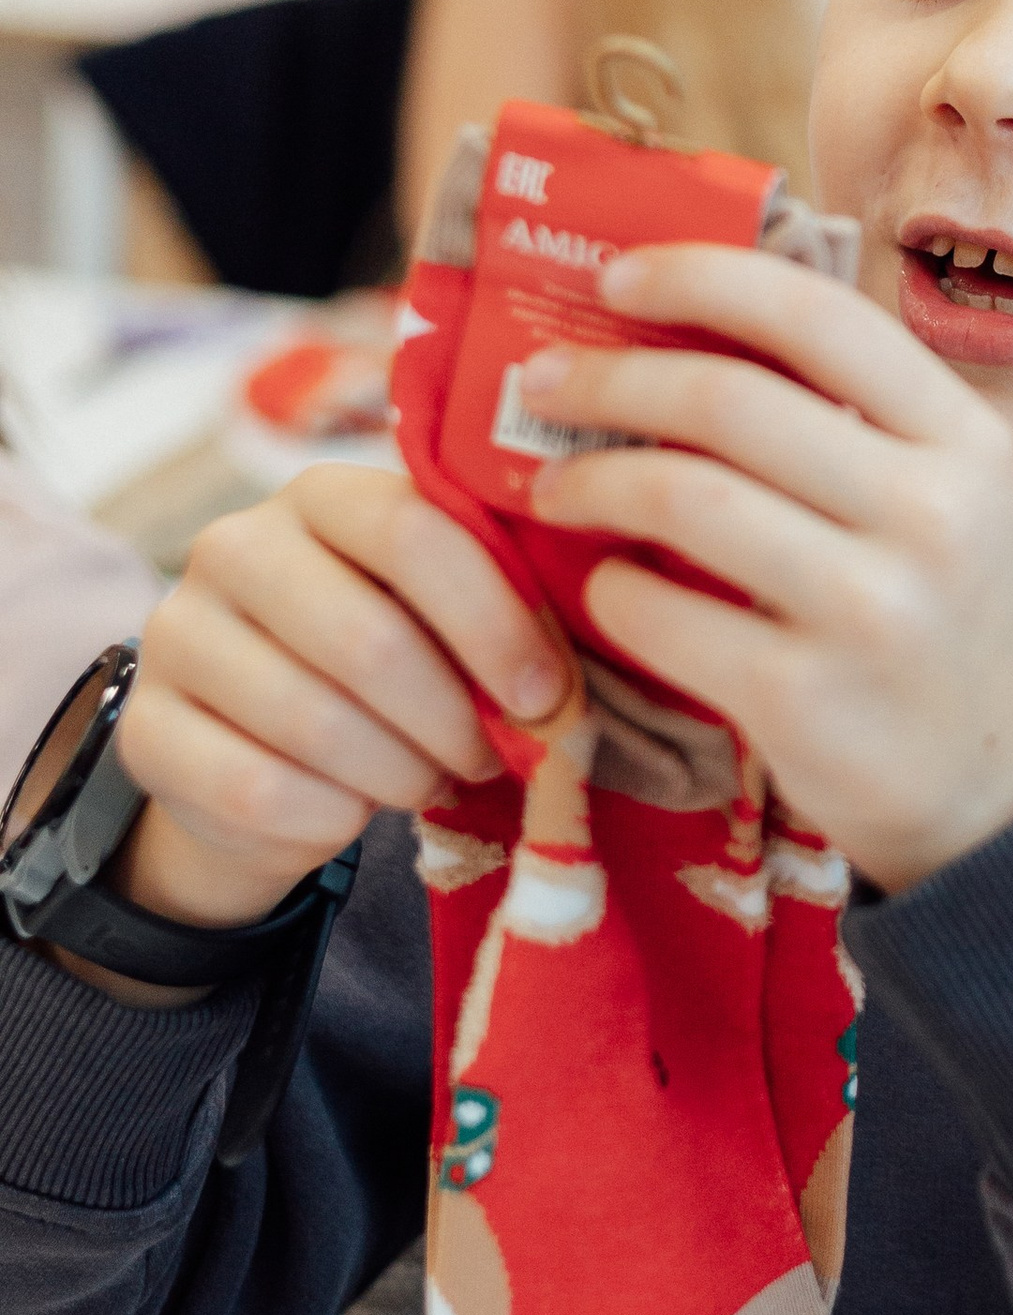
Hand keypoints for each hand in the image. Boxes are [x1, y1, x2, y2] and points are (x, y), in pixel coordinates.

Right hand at [117, 466, 571, 933]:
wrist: (262, 749)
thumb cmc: (387, 668)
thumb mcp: (441, 619)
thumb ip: (498, 615)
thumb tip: (565, 685)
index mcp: (324, 495)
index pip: (414, 531)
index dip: (494, 622)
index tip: (547, 697)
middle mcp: (235, 546)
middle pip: (368, 638)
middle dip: (452, 718)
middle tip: (488, 758)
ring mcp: (177, 634)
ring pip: (316, 723)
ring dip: (400, 773)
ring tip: (429, 780)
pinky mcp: (145, 729)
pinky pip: (259, 790)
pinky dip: (330, 819)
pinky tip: (351, 812)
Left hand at [516, 245, 1012, 891]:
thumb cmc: (962, 629)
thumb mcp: (961, 505)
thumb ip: (865, 426)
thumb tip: (698, 336)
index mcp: (967, 441)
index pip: (817, 316)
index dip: (702, 278)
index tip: (620, 277)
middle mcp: (930, 513)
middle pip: (727, 400)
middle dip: (611, 380)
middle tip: (547, 383)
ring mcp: (869, 611)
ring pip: (682, 499)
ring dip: (591, 480)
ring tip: (555, 487)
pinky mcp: (804, 703)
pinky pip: (663, 616)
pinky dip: (611, 593)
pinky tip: (608, 590)